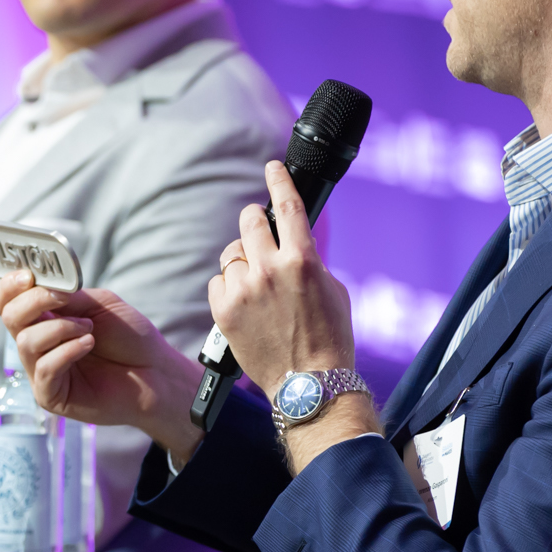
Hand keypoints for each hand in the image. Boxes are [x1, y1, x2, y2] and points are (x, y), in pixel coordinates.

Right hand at [0, 271, 204, 462]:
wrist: (156, 374)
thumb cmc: (130, 339)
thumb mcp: (98, 304)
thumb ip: (66, 296)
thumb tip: (41, 287)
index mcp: (44, 319)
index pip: (8, 301)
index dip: (10, 286)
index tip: (28, 275)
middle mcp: (37, 344)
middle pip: (9, 316)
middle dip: (34, 301)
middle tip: (64, 299)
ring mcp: (41, 371)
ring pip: (26, 341)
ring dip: (61, 328)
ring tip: (89, 330)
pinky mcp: (50, 395)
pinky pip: (44, 368)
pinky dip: (67, 351)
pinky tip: (89, 345)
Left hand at [211, 161, 377, 471]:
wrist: (309, 384)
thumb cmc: (328, 338)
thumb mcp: (332, 289)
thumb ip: (308, 259)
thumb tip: (290, 241)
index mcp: (303, 260)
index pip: (287, 205)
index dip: (278, 179)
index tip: (272, 167)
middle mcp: (271, 269)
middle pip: (250, 222)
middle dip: (255, 224)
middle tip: (261, 235)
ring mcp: (244, 289)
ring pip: (232, 253)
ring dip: (243, 261)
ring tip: (259, 287)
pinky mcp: (224, 310)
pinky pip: (218, 281)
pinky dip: (229, 287)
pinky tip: (244, 304)